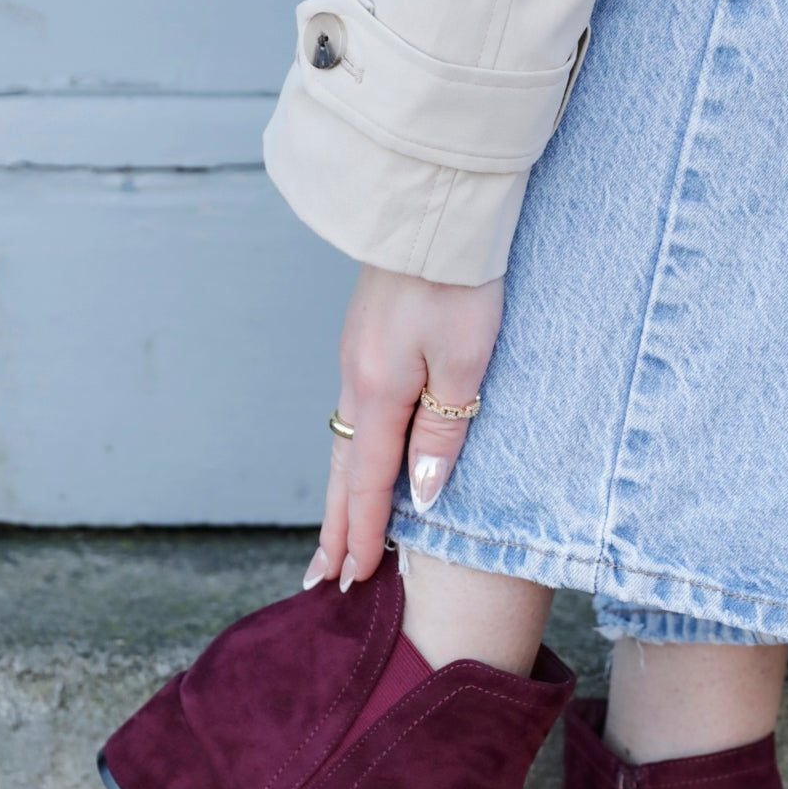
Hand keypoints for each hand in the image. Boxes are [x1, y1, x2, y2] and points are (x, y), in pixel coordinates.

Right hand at [303, 264, 502, 590]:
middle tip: (323, 579)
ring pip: (345, 446)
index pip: (369, 484)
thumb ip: (443, 433)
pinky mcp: (368, 343)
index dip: (364, 535)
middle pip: (344, 473)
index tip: (355, 580)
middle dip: (337, 529)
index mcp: (379, 393)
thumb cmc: (459, 284)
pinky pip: (354, 418)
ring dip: (341, 496)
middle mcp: (357, 381)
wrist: (434, 208)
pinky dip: (351, 458)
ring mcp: (358, 360)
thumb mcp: (464, 366)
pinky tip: (358, 466)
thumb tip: (422, 496)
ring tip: (335, 538)